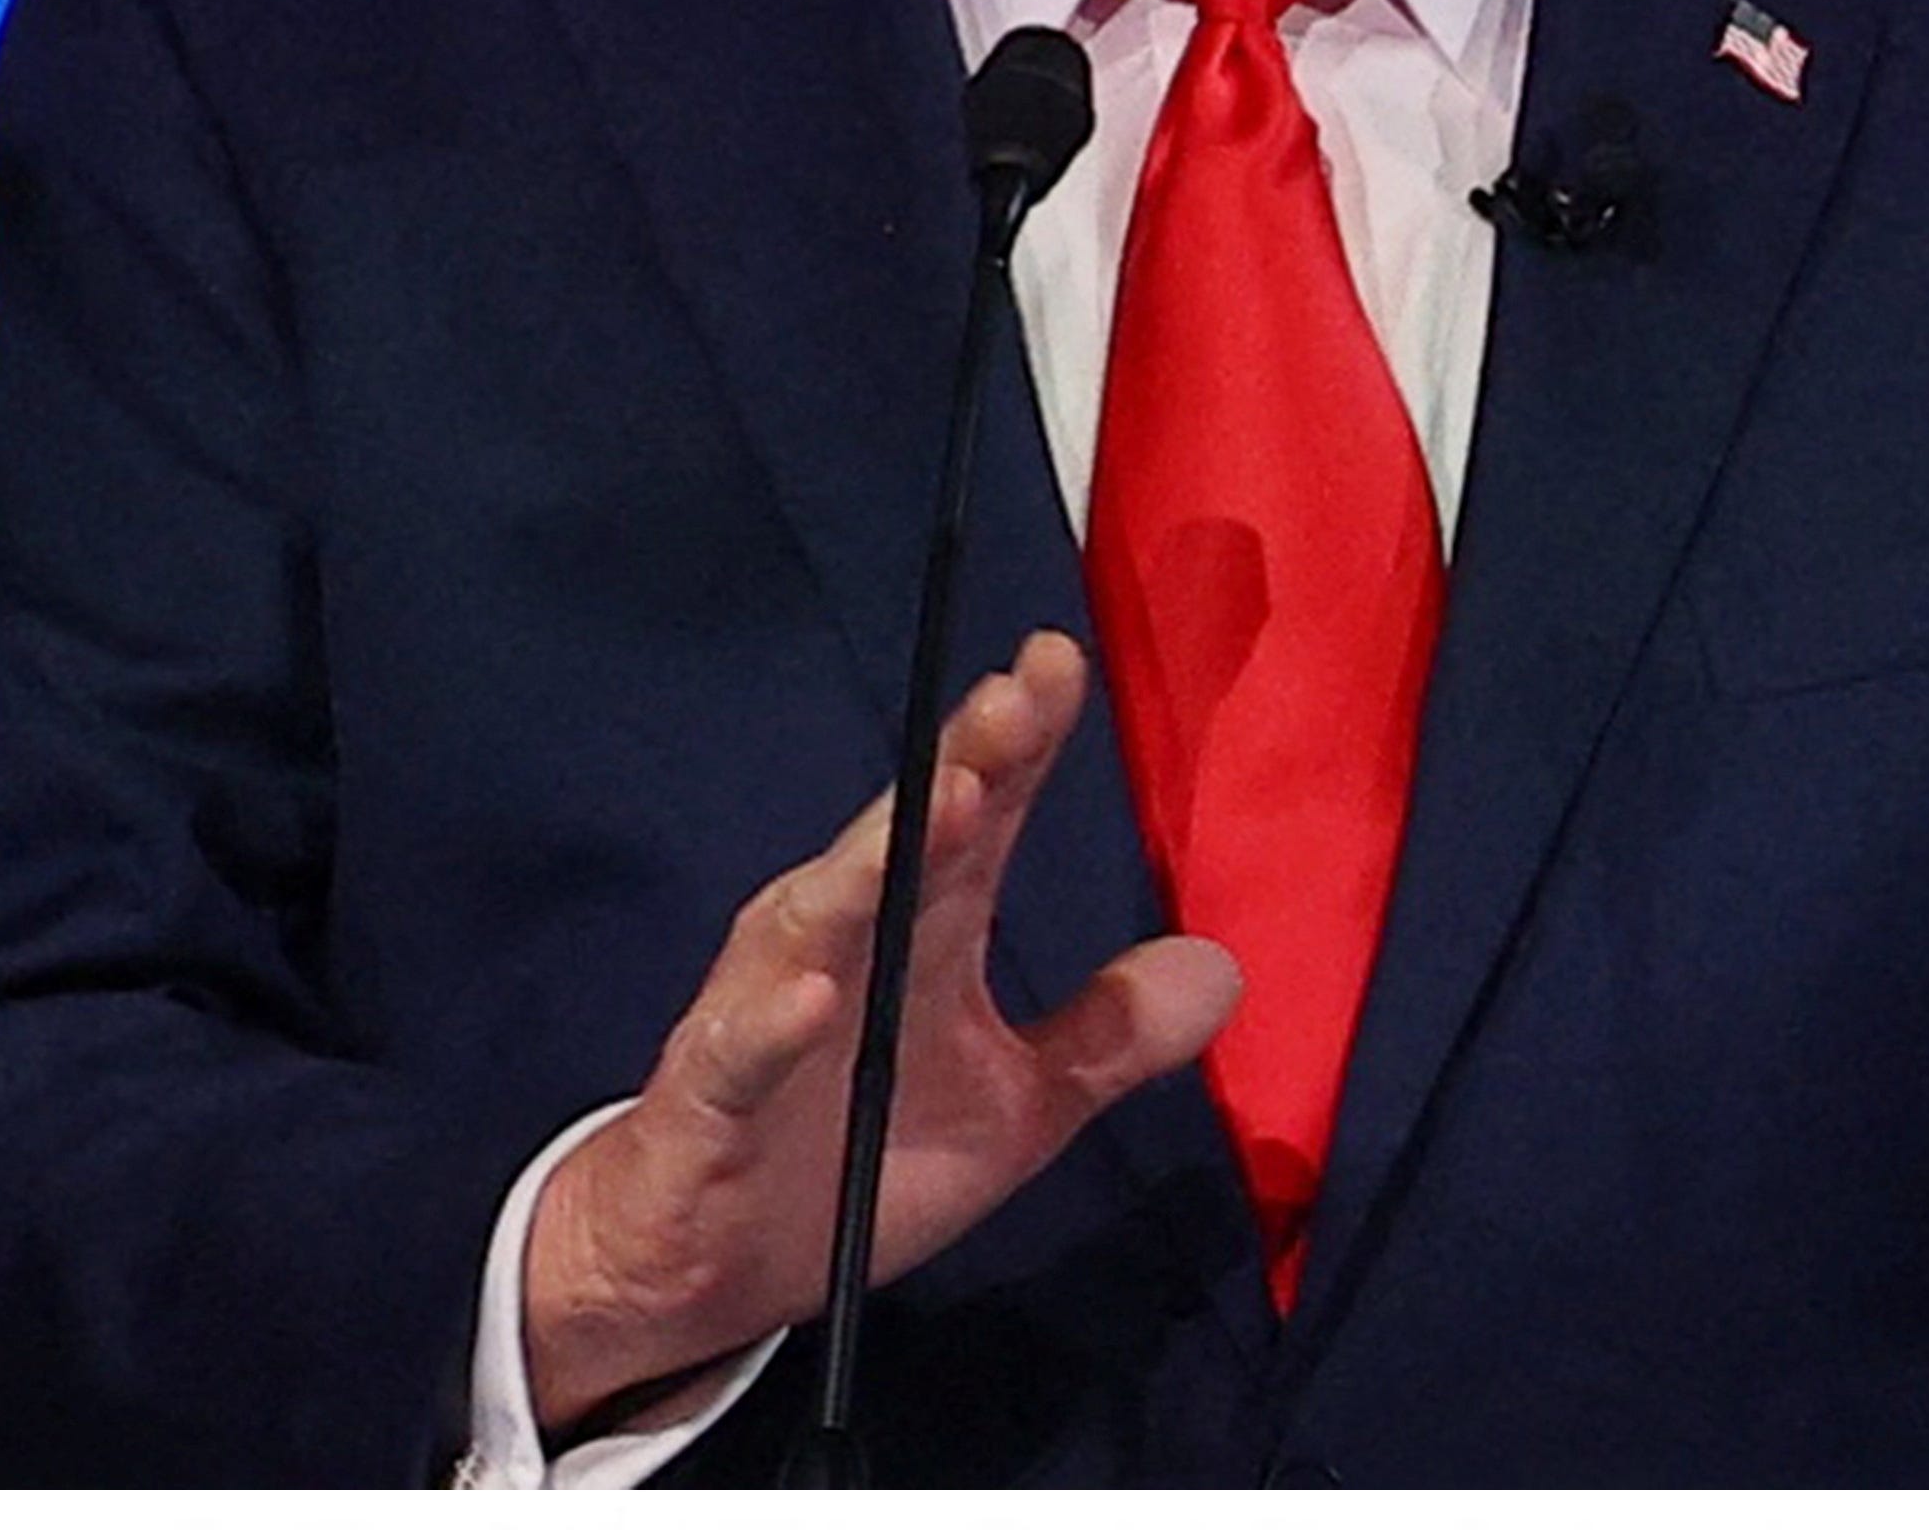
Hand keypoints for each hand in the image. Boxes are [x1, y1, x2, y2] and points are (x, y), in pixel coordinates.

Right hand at [521, 632, 1240, 1431]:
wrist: (703, 1267)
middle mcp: (834, 951)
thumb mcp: (1015, 1108)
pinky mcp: (706, 1097)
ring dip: (874, 863)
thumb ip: (1105, 1035)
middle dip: (955, 771)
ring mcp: (762, 1015)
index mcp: (914, 940)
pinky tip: (816, 994)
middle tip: (1011, 700)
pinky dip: (773, 1022)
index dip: (1017, 747)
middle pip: (898, 846)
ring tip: (946, 805)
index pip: (973, 825)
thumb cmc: (855, 1159)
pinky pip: (736, 1051)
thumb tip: (1225, 964)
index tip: (1057, 661)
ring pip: (813, 921)